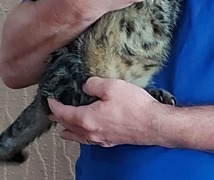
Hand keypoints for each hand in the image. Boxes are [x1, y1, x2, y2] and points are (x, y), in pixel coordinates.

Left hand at [48, 77, 165, 146]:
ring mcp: (101, 139)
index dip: (54, 106)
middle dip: (59, 118)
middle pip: (68, 126)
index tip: (49, 100)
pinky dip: (82, 135)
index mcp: (87, 118)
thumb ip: (94, 84)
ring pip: (78, 136)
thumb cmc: (134, 106)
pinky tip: (86, 133)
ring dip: (69, 129)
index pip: (64, 113)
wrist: (152, 123)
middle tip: (53, 112)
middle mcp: (91, 132)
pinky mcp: (111, 141)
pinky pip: (89, 140)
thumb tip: (86, 85)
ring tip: (64, 127)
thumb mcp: (112, 86)